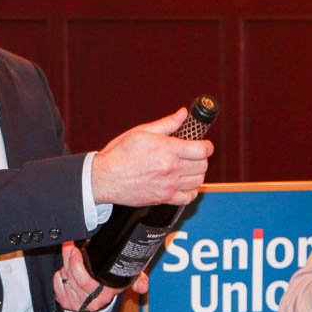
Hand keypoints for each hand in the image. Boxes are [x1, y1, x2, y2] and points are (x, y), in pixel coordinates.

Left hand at [53, 243, 147, 311]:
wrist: (100, 301)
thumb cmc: (110, 284)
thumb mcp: (126, 279)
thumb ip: (137, 280)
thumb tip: (144, 286)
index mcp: (106, 294)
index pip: (86, 281)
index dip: (77, 264)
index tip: (77, 250)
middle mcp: (91, 301)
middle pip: (73, 276)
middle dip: (69, 258)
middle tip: (71, 247)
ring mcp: (78, 302)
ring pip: (65, 279)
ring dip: (65, 265)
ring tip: (71, 257)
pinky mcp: (67, 303)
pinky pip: (57, 286)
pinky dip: (59, 276)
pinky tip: (65, 271)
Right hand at [91, 109, 212, 207]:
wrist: (104, 178)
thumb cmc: (119, 154)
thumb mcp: (141, 131)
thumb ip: (167, 123)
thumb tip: (183, 114)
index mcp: (167, 149)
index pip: (202, 149)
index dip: (207, 146)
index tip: (203, 145)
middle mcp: (170, 168)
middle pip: (202, 165)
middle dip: (201, 158)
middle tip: (192, 155)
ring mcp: (168, 185)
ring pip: (198, 181)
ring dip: (197, 174)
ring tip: (188, 168)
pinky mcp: (164, 198)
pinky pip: (188, 197)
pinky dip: (191, 191)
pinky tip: (184, 183)